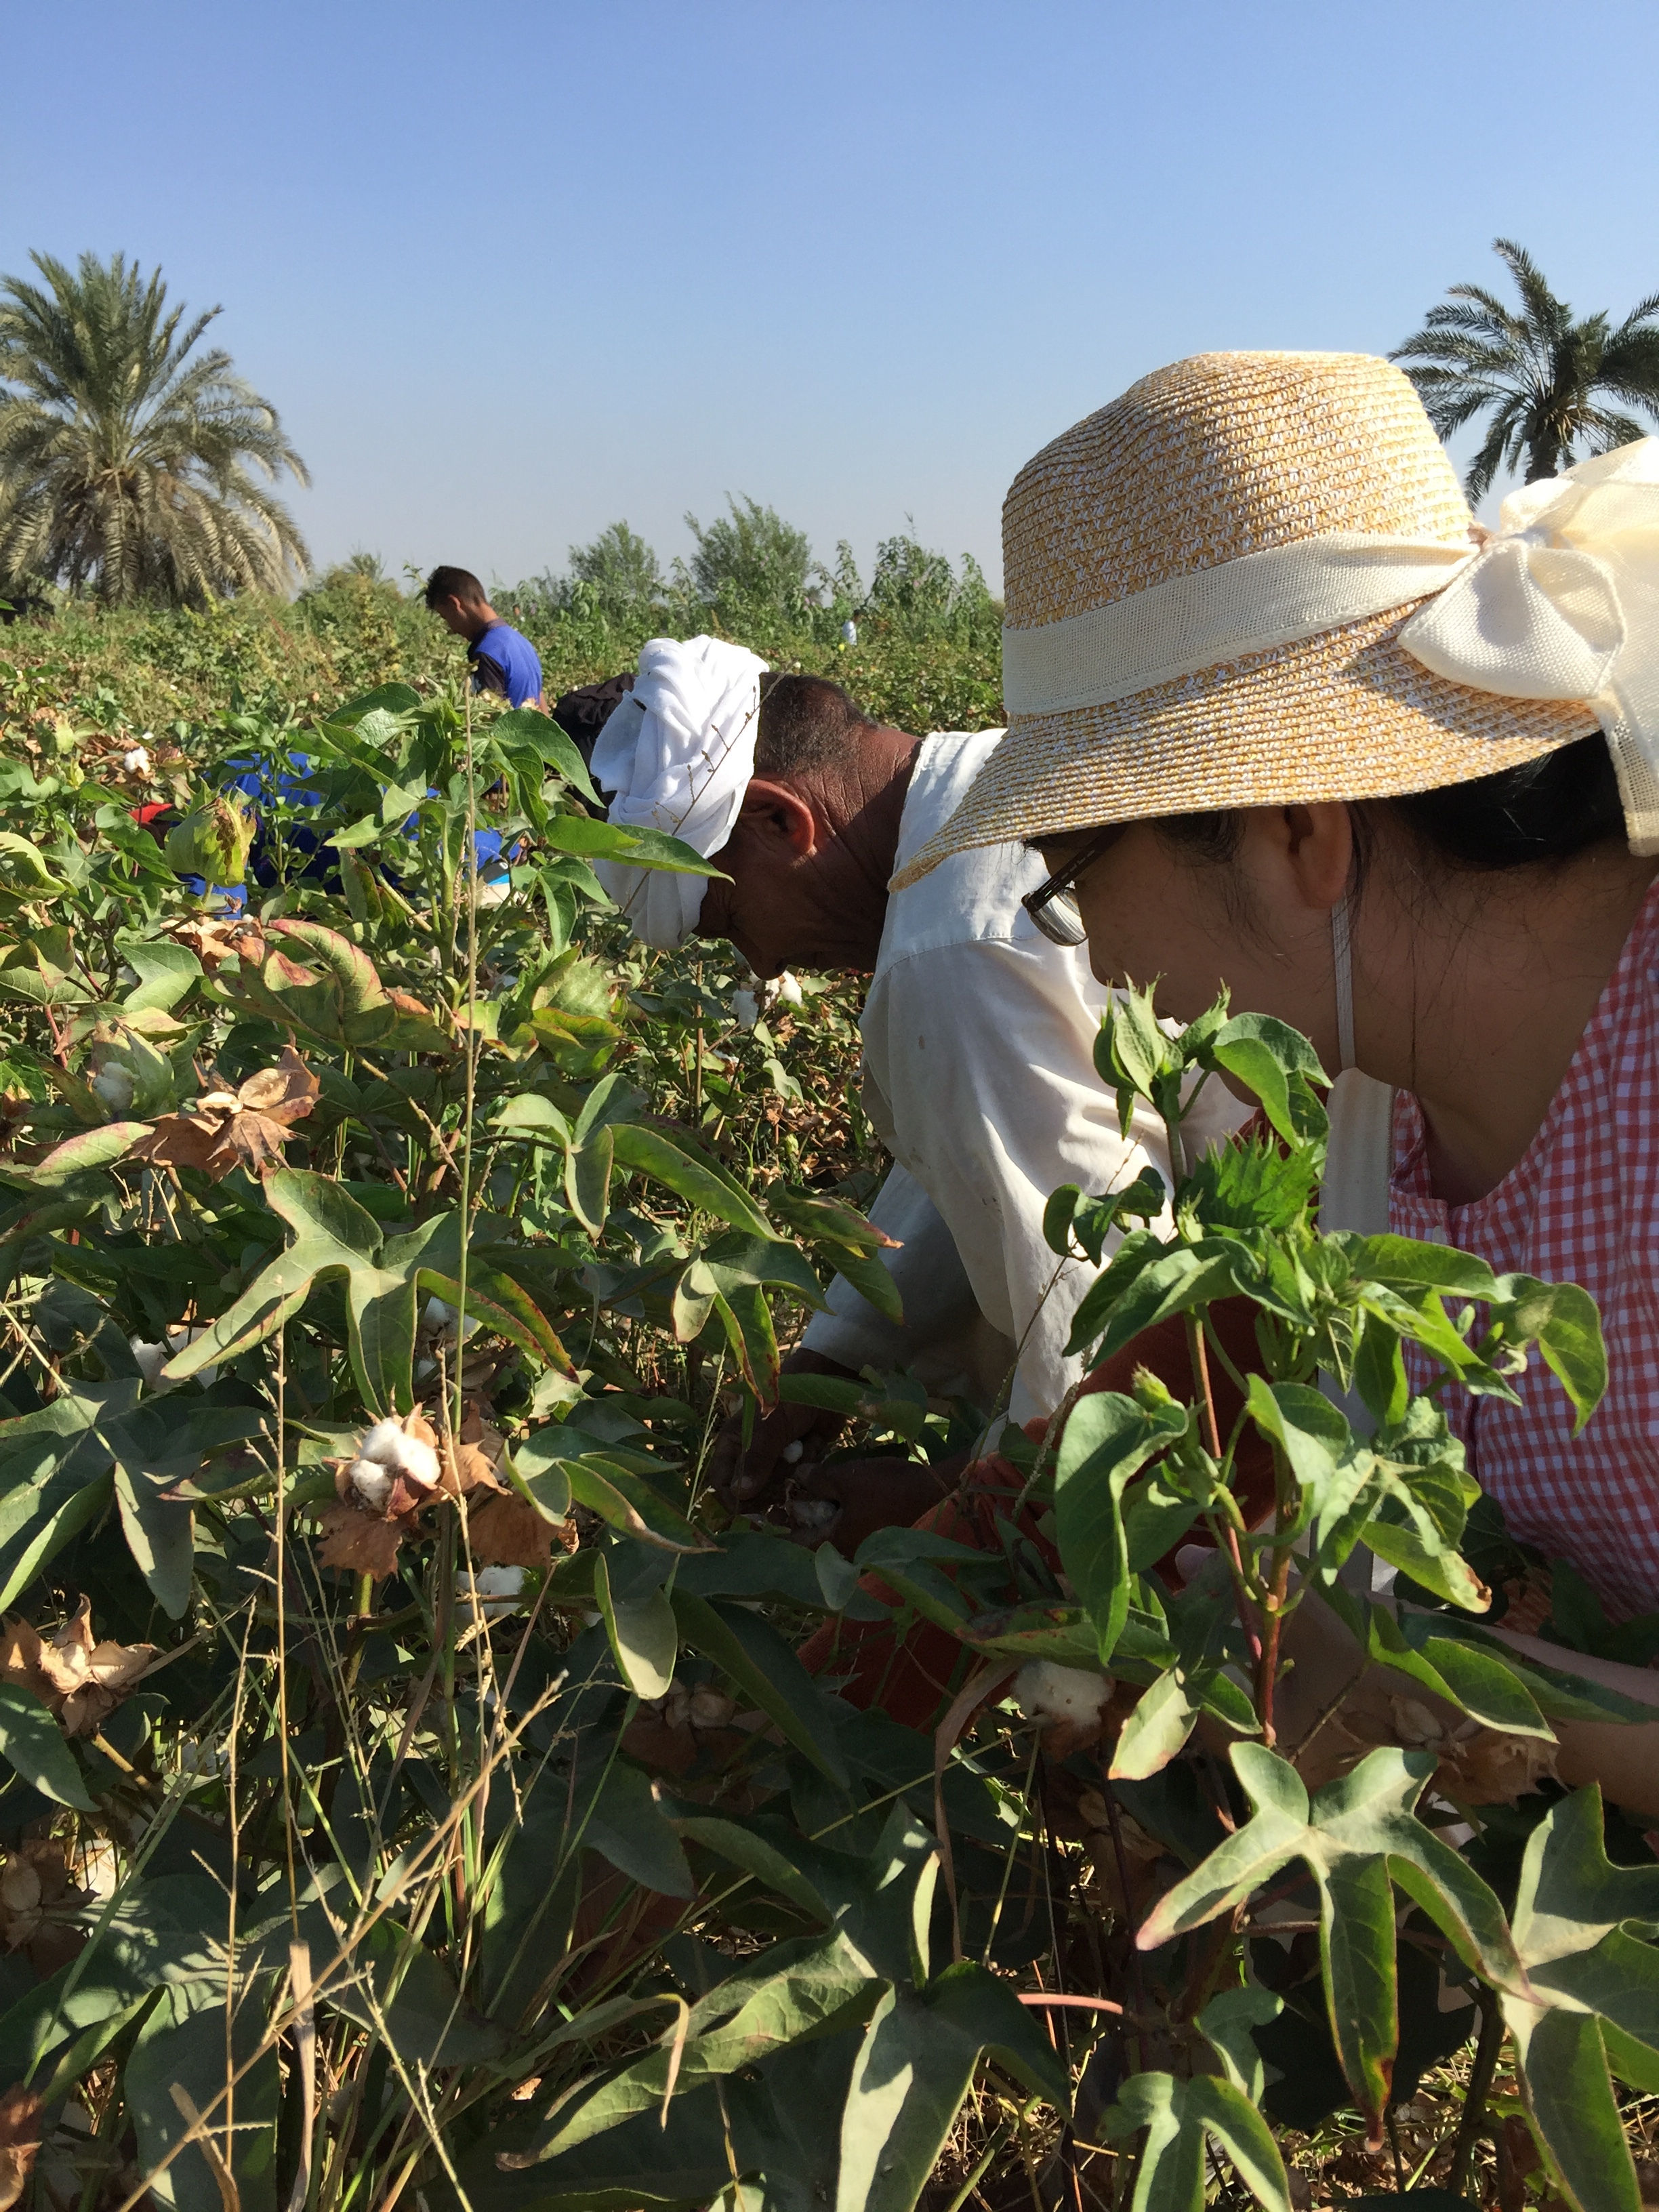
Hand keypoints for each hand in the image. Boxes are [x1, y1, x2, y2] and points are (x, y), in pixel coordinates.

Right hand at [708, 1347, 855, 1515]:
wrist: (825, 1384)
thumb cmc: (788, 1399)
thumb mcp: (769, 1428)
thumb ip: (755, 1460)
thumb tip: (740, 1494)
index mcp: (732, 1444)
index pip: (721, 1483)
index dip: (733, 1498)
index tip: (753, 1506)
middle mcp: (750, 1455)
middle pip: (750, 1492)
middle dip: (768, 1489)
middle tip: (783, 1477)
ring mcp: (773, 1460)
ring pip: (775, 1489)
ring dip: (789, 1475)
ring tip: (798, 1451)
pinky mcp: (796, 1462)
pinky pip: (796, 1480)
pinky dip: (805, 1466)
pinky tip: (811, 1444)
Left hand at [783, 1451, 968, 1555]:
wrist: (938, 1494)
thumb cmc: (890, 1488)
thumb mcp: (847, 1477)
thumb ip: (817, 1479)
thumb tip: (798, 1475)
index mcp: (835, 1544)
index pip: (793, 1545)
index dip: (774, 1531)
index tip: (759, 1518)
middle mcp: (847, 1554)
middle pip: (811, 1541)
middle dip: (793, 1522)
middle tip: (775, 1505)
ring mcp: (864, 1548)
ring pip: (829, 1534)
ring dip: (814, 1517)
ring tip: (799, 1496)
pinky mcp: (877, 1538)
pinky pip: (846, 1529)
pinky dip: (834, 1515)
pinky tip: (830, 1498)